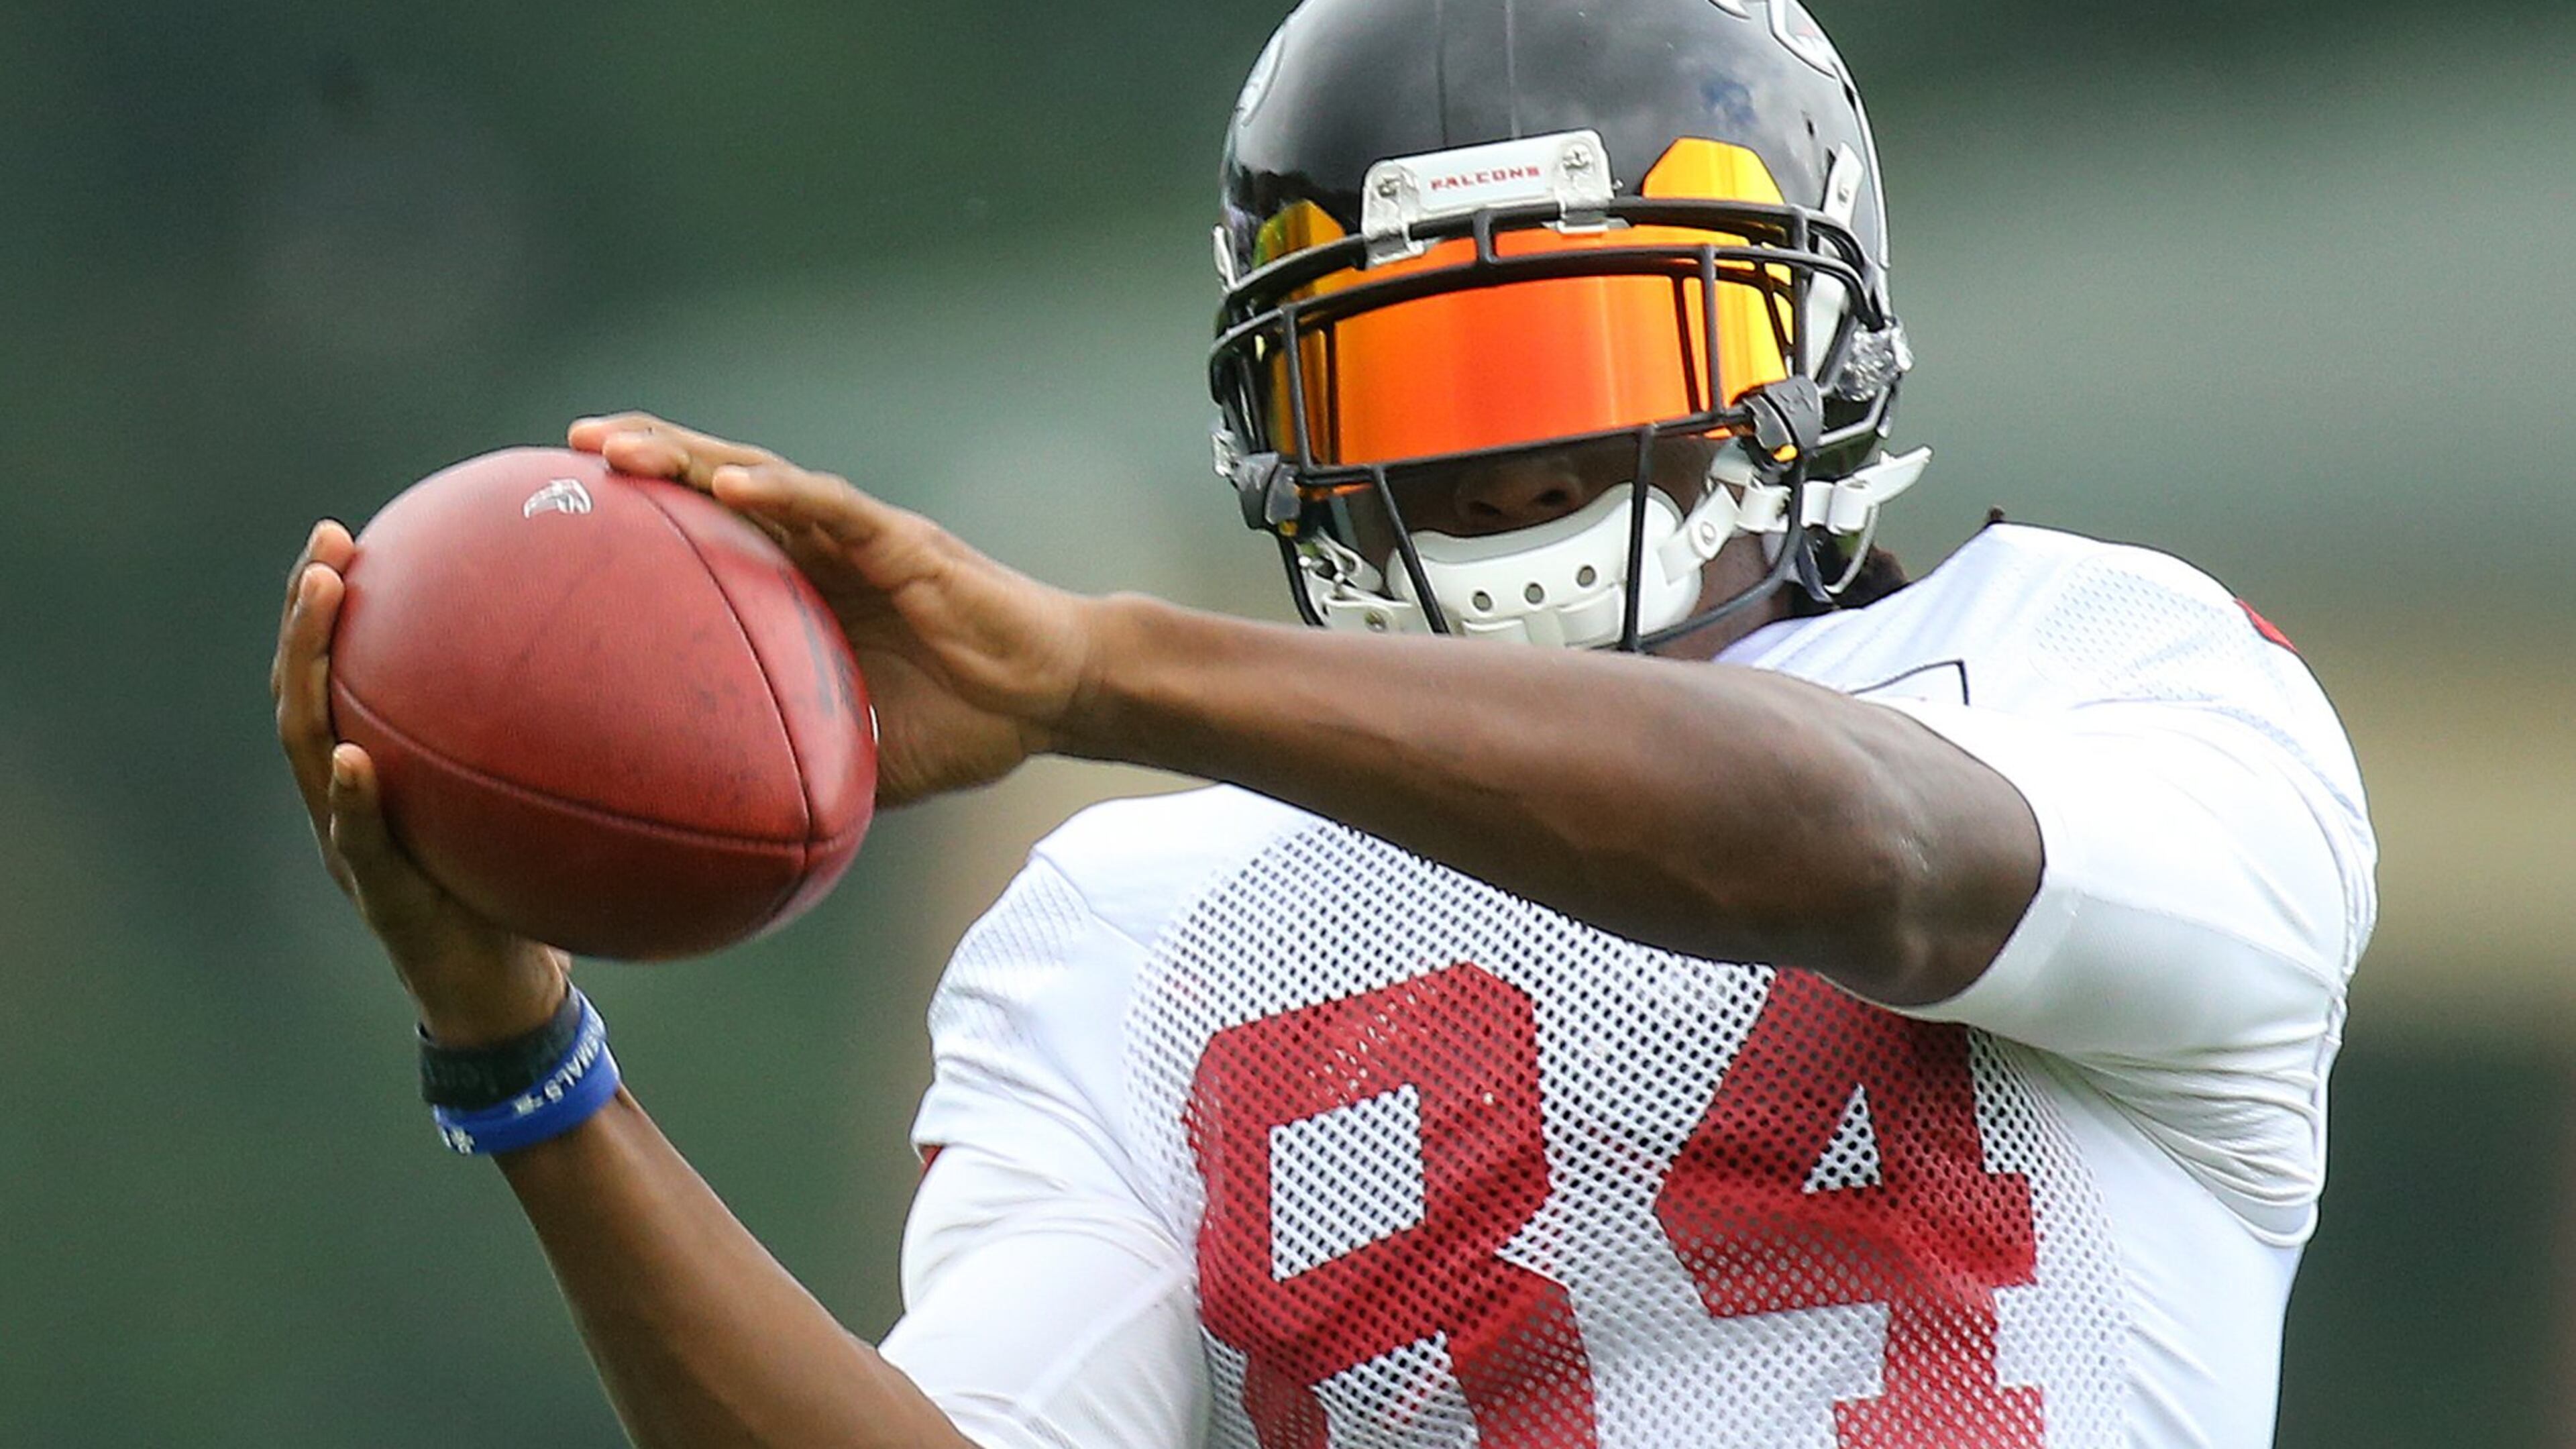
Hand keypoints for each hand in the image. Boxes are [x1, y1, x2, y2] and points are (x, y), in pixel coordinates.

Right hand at [272, 522, 568, 1046]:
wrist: (507, 1004)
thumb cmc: (525, 899)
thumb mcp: (531, 811)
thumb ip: (548, 750)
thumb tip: (620, 666)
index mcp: (378, 780)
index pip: (339, 681)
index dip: (327, 612)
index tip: (341, 539)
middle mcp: (349, 807)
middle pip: (305, 697)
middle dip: (306, 620)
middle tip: (326, 550)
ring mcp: (353, 852)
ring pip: (309, 751)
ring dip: (310, 676)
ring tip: (322, 605)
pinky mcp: (382, 900)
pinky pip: (360, 844)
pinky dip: (352, 802)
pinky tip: (355, 761)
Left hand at [566, 414, 1104, 805]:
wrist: (1056, 699)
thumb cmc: (969, 723)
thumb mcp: (864, 758)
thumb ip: (804, 771)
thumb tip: (730, 837)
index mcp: (812, 588)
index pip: (718, 535)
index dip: (651, 517)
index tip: (574, 511)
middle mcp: (828, 549)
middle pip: (724, 487)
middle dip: (650, 459)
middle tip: (572, 447)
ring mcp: (865, 540)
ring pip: (765, 480)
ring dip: (693, 458)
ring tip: (624, 449)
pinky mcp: (908, 544)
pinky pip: (833, 509)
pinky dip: (781, 492)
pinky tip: (729, 483)